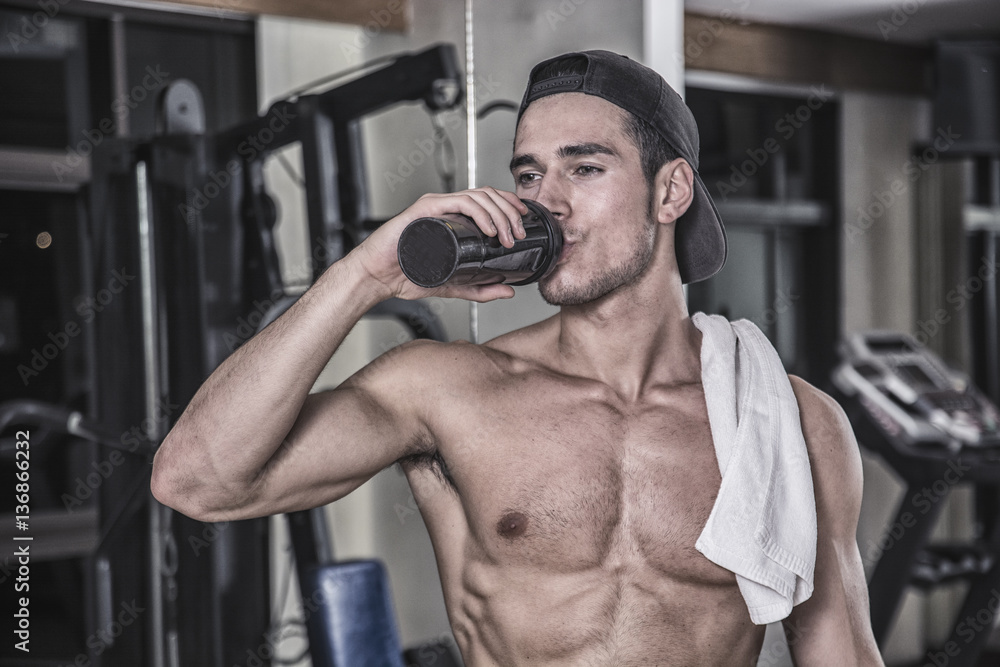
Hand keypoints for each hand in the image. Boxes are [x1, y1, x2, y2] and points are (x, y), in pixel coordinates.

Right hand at [351, 187, 528, 301]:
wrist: (377, 278)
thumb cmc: (405, 274)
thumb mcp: (453, 286)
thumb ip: (480, 289)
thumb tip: (508, 290)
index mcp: (453, 217)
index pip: (489, 201)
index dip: (510, 207)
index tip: (524, 223)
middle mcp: (446, 206)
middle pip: (488, 195)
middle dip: (510, 212)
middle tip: (519, 234)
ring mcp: (436, 206)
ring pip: (478, 196)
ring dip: (499, 213)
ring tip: (507, 235)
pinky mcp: (425, 209)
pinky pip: (459, 202)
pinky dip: (479, 212)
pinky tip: (489, 229)